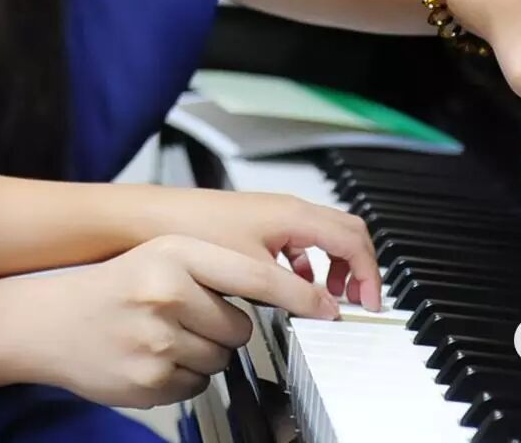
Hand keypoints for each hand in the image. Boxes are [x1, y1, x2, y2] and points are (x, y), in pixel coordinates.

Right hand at [10, 235, 338, 407]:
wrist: (49, 320)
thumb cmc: (110, 285)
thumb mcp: (160, 255)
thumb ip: (213, 267)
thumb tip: (277, 290)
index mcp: (175, 255)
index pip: (256, 277)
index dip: (300, 295)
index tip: (329, 307)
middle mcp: (167, 295)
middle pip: (241, 328)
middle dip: (223, 328)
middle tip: (186, 317)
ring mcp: (159, 342)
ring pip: (221, 360)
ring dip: (202, 353)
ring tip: (163, 335)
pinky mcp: (151, 381)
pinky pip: (197, 385)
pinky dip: (181, 376)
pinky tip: (151, 357)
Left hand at [152, 188, 380, 309]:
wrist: (152, 219)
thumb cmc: (195, 230)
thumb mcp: (252, 271)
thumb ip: (294, 291)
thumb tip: (328, 309)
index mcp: (295, 215)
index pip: (354, 239)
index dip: (368, 273)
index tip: (369, 303)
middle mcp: (288, 211)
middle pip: (345, 234)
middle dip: (358, 268)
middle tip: (359, 301)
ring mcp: (272, 218)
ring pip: (322, 238)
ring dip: (333, 268)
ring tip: (328, 298)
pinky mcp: (257, 228)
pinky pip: (298, 244)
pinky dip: (308, 266)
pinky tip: (291, 288)